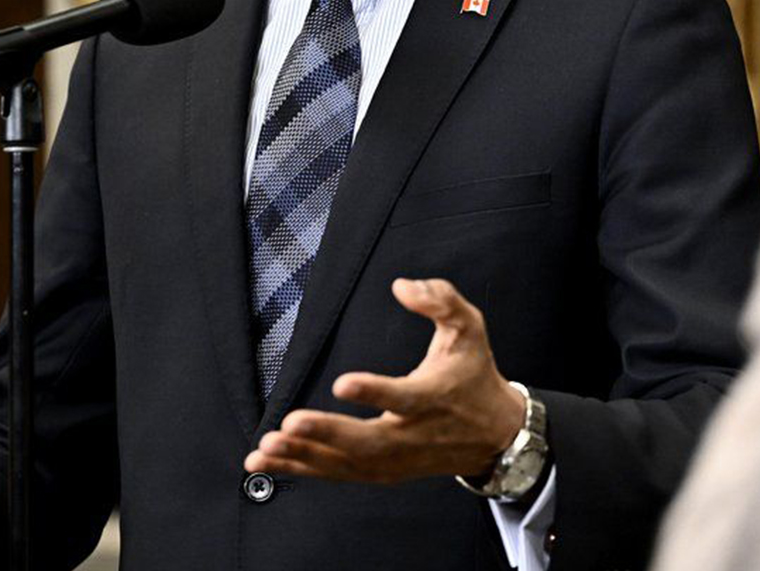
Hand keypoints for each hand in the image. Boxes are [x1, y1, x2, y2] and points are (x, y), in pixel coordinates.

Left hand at [245, 278, 525, 483]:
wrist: (495, 435)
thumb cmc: (474, 374)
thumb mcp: (470, 328)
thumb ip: (441, 300)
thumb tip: (401, 286)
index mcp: (433, 397)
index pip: (404, 397)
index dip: (375, 392)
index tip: (342, 383)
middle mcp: (413, 435)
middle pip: (367, 442)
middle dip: (326, 434)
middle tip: (289, 424)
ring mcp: (396, 459)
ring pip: (346, 464)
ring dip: (303, 457)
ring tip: (263, 448)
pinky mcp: (383, 472)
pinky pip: (338, 473)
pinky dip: (302, 469)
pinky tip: (266, 461)